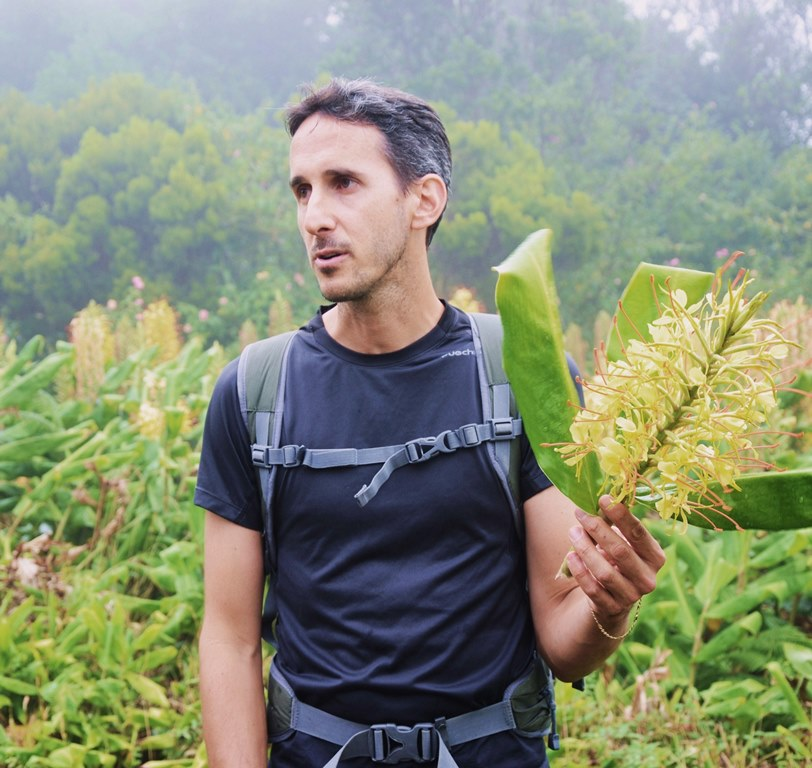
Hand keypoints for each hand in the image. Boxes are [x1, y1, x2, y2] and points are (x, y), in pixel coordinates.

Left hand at [566, 495, 665, 625]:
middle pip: (620, 551)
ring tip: (573, 532)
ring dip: (585, 549)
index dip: (621, 515)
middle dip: (598, 529)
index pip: (638, 534)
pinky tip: (571, 556)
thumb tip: (597, 500)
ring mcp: (631, 596)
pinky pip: (593, 589)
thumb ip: (613, 525)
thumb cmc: (616, 561)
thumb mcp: (621, 543)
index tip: (602, 498)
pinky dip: (580, 571)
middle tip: (580, 513)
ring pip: (605, 572)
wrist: (612, 600)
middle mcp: (647, 578)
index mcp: (655, 557)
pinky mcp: (612, 609)